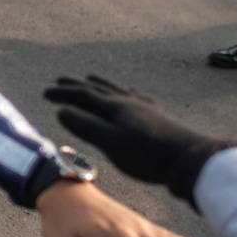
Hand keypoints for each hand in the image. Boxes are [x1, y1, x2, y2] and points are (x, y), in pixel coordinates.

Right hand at [44, 74, 231, 206]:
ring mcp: (145, 107)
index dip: (63, 93)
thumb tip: (61, 111)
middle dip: (78, 84)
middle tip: (61, 79)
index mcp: (115, 108)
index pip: (84, 96)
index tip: (45, 91)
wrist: (190, 158)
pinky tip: (130, 95)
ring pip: (118, 90)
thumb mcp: (111, 143)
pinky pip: (135, 97)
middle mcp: (129, 102)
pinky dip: (124, 93)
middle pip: (99, 88)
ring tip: (91, 78)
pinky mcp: (158, 116)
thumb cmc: (148, 155)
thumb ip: (86, 127)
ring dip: (101, 84)